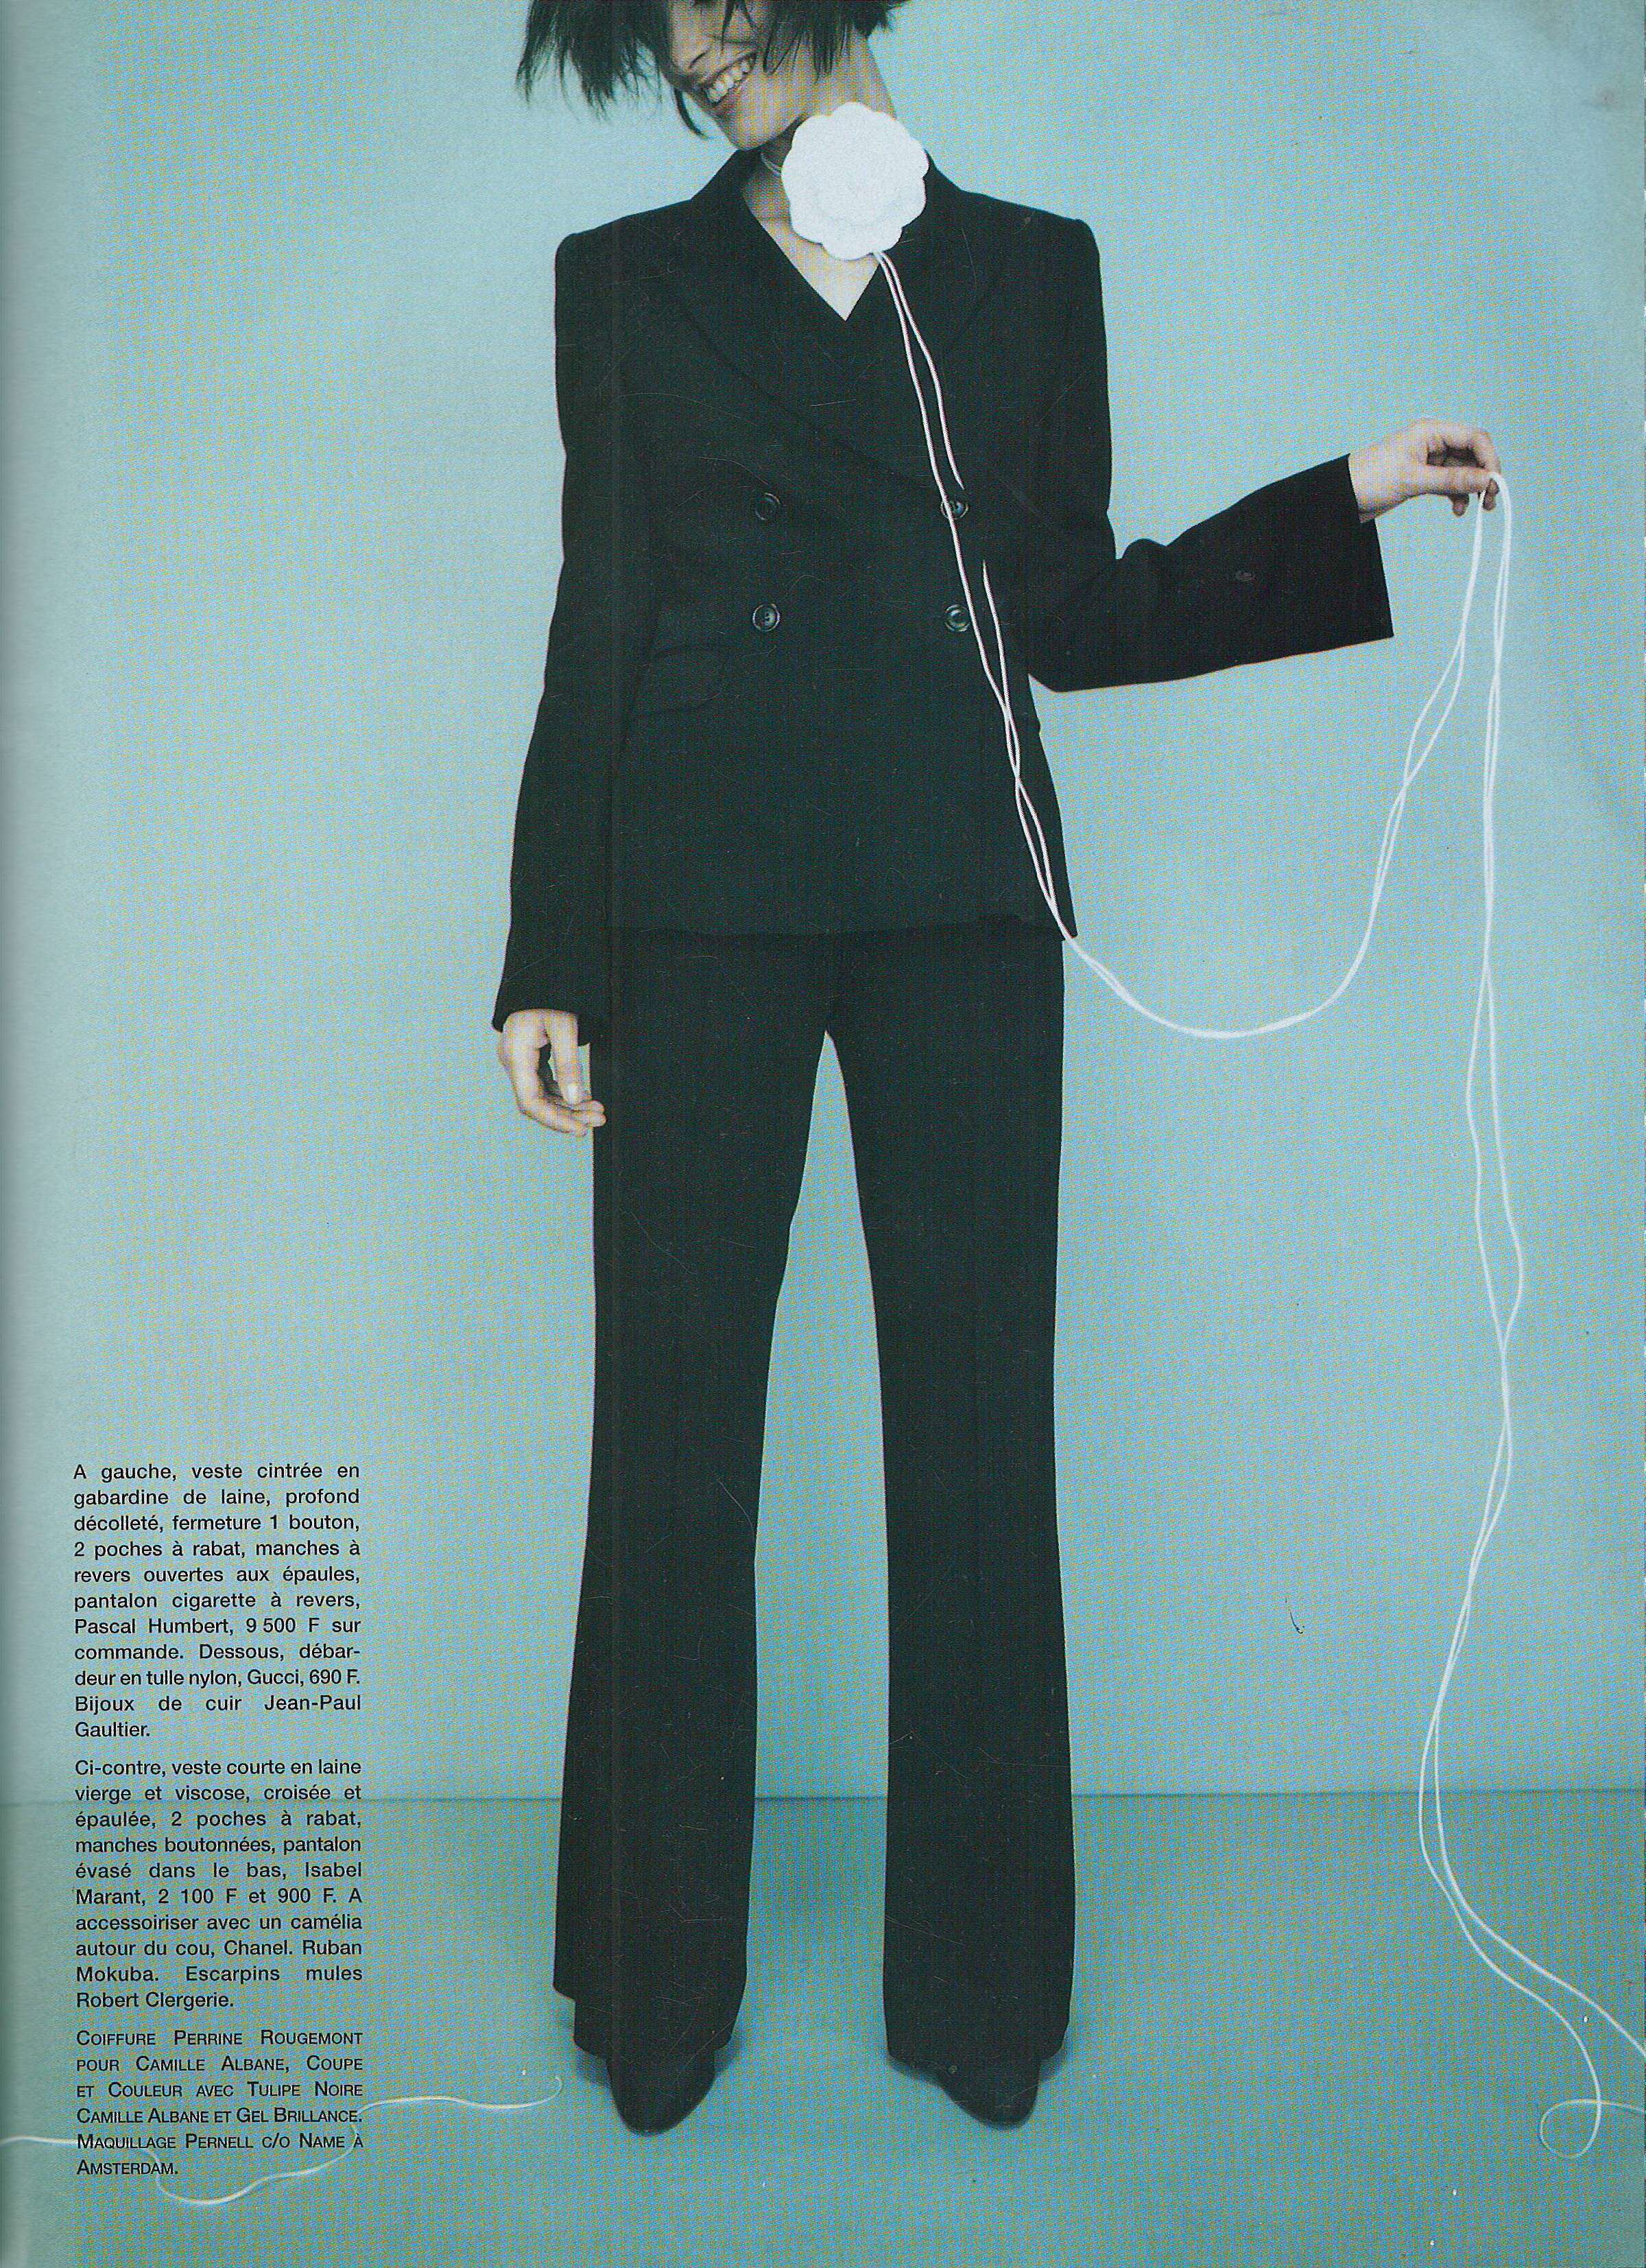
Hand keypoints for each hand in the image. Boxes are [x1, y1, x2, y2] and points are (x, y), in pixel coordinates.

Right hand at [495, 1008, 605, 1136]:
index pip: (530, 1101)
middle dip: (568, 1115)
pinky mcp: (530, 1057)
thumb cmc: (553, 996)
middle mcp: (513, 1060)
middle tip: (599, 1120)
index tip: (579, 1130)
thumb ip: (569, 1065)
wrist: (544, 974)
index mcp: (516, 1055)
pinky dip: (565, 1093)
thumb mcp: (565, 1028)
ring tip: (598, 1111)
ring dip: (569, 1106)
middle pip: (537, 1102)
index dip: (555, 1120)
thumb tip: (575, 1099)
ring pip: (543, 1095)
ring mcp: (520, 1060)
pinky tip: (585, 1098)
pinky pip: (545, 1083)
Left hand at [1348, 420, 1501, 521]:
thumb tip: (1487, 480)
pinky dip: (1457, 495)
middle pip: (1472, 454)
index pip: (1474, 437)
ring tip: (1480, 508)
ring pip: (1463, 471)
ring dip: (1473, 488)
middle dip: (1484, 476)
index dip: (1489, 459)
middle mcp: (1433, 441)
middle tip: (1491, 500)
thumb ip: (1452, 480)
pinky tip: (1458, 509)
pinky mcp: (1424, 476)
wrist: (1342, 497)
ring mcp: (1429, 459)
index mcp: (1430, 431)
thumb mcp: (1413, 480)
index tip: (1496, 483)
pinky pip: (1450, 483)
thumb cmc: (1370, 479)